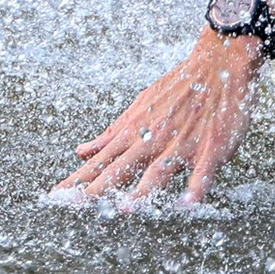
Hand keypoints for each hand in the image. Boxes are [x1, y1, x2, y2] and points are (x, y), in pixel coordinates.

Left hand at [56, 32, 262, 206]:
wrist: (217, 64)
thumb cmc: (177, 88)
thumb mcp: (138, 107)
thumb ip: (110, 135)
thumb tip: (81, 152)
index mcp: (135, 133)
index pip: (100, 162)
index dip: (78, 181)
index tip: (56, 198)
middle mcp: (153, 140)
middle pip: (121, 169)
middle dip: (97, 189)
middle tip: (76, 207)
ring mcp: (182, 144)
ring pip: (159, 171)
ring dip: (144, 191)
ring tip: (127, 209)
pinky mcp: (211, 147)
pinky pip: (203, 171)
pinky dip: (196, 187)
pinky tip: (188, 204)